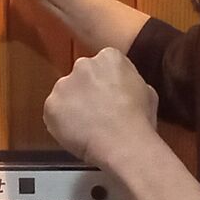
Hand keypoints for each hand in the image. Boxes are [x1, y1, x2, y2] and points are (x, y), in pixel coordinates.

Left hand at [43, 48, 158, 169]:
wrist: (123, 143)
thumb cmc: (140, 119)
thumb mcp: (147, 91)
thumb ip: (129, 81)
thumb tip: (124, 87)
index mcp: (109, 57)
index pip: (104, 64)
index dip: (107, 83)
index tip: (111, 97)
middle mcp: (83, 64)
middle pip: (82, 76)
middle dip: (87, 91)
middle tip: (98, 113)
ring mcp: (63, 84)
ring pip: (66, 94)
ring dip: (73, 106)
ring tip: (87, 127)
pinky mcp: (51, 104)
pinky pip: (54, 113)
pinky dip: (61, 123)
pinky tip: (77, 135)